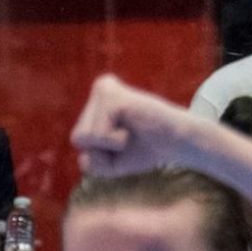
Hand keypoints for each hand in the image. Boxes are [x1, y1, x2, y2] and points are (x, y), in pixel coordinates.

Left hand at [71, 74, 194, 176]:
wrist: (173, 143)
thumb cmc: (144, 150)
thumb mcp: (110, 163)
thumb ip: (90, 162)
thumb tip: (82, 153)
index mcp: (96, 100)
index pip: (78, 140)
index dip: (100, 153)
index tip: (123, 142)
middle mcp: (99, 87)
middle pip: (78, 137)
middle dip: (103, 150)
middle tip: (127, 137)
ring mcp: (104, 88)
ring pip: (84, 136)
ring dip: (109, 145)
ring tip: (129, 132)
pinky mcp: (112, 95)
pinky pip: (98, 134)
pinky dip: (115, 141)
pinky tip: (131, 128)